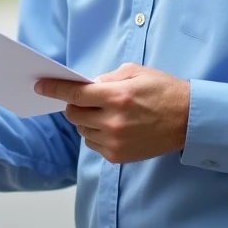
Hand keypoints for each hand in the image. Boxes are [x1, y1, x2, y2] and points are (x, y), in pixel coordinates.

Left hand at [36, 63, 190, 164]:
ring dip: (86, 119)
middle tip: (86, 98)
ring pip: (82, 129)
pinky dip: (95, 133)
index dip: (54, 89)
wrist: (187, 119)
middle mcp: (113, 121)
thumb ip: (107, 78)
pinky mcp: (118, 156)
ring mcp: (115, 141)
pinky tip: (111, 125)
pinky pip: (92, 144)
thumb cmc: (162, 91)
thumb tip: (86, 85)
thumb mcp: (136, 72)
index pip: (75, 93)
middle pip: (74, 113)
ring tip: (104, 112)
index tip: (40, 86)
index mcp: (117, 96)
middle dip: (75, 104)